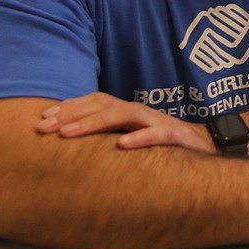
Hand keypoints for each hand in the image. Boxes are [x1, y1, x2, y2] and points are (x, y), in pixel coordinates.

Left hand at [36, 92, 213, 153]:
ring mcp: (156, 121)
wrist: (206, 147)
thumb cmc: (164, 145)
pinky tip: (121, 146)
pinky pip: (156, 134)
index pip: (94, 101)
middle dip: (71, 114)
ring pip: (123, 115)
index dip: (69, 107)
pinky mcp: (174, 136)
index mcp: (127, 112)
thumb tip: (73, 143)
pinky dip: (139, 138)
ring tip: (68, 135)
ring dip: (93, 123)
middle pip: (102, 104)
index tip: (41, 119)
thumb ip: (109, 136)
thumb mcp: (132, 137)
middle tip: (44, 128)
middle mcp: (139, 112)